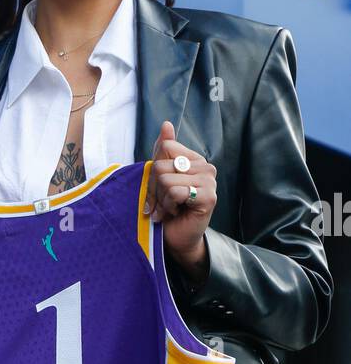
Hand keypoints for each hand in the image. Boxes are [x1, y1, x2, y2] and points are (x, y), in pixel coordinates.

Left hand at [145, 121, 215, 279]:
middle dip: (155, 188)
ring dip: (162, 200)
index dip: (154, 170)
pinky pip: (175, 192)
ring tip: (170, 208)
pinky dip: (169, 205)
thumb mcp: (160, 178)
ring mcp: (210, 181)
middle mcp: (205, 166)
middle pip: (161, 164)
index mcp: (194, 159)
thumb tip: (167, 124)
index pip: (164, 147)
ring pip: (166, 179)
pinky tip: (177, 212)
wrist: (177, 238)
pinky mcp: (209, 197)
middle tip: (163, 202)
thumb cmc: (168, 209)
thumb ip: (162, 151)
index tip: (159, 188)